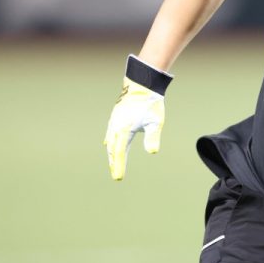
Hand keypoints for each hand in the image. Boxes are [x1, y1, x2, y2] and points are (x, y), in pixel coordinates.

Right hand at [103, 55, 171, 179]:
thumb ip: (153, 138)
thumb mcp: (155, 122)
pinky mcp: (116, 116)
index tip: (119, 177)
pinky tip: (107, 144)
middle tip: (116, 175)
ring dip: (111, 153)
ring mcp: (114, 121)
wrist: (142, 84)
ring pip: (110, 141)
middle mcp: (116, 127)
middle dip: (114, 162)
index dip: (119, 166)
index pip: (119, 153)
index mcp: (124, 130)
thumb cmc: (151, 103)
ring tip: (113, 163)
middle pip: (112, 149)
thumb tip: (152, 152)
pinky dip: (109, 142)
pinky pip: (110, 133)